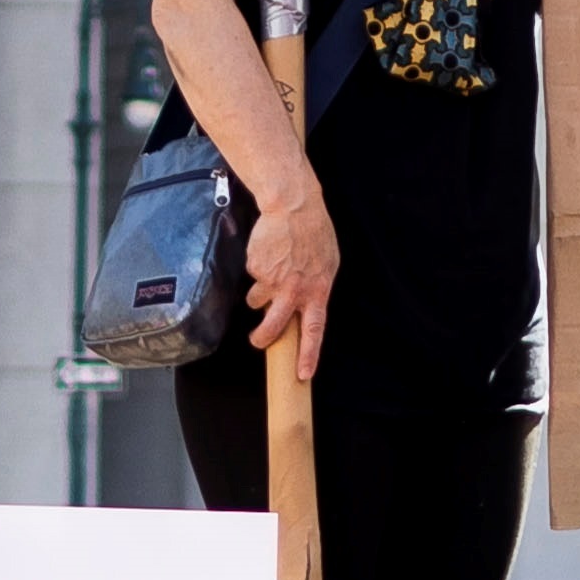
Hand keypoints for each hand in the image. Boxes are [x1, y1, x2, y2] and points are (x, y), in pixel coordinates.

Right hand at [245, 183, 340, 370]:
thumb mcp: (327, 264)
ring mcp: (272, 280)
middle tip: (257, 341)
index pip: (314, 330)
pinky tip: (267, 252)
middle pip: (274, 327)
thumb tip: (305, 307)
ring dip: (257, 295)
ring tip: (268, 273)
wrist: (294, 206)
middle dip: (263, 338)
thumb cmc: (314, 233)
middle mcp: (294, 290)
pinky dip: (256, 268)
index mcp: (317, 291)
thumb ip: (316, 288)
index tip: (303, 374)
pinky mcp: (256, 269)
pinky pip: (252, 277)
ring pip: (255, 301)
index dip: (308, 354)